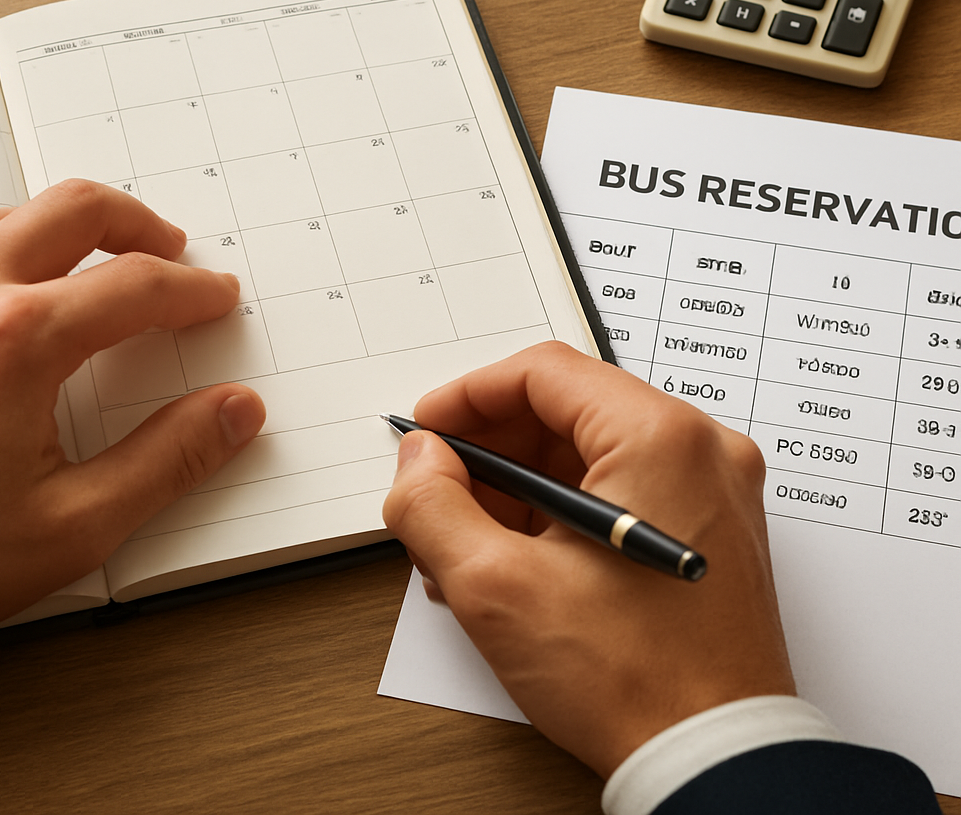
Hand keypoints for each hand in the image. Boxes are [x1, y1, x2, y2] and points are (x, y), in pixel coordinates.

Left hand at [0, 180, 264, 641]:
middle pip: (75, 210)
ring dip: (66, 230)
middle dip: (138, 224)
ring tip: (92, 261)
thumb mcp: (70, 527)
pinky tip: (8, 278)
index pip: (137, 285)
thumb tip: (234, 413)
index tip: (214, 298)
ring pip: (7, 214)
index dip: (193, 289)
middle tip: (167, 249)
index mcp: (14, 342)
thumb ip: (168, 461)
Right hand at [382, 341, 794, 779]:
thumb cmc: (636, 684)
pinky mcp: (705, 525)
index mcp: (662, 438)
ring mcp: (710, 488)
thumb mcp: (498, 590)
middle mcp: (699, 449)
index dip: (470, 396)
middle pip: (567, 410)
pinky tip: (515, 556)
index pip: (545, 373)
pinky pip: (618, 488)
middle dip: (491, 451)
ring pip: (589, 452)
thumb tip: (419, 462)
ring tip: (468, 542)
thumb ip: (434, 507)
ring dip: (519, 486)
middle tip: (440, 492)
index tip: (429, 429)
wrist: (716, 762)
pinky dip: (560, 511)